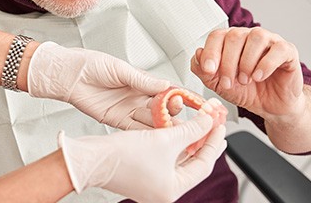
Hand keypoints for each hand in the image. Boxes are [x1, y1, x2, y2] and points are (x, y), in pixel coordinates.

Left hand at [27, 42, 170, 129]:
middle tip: (178, 111)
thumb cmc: (90, 65)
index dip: (182, 95)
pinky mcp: (117, 121)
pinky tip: (156, 137)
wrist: (68, 75)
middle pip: (162, 107)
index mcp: (141, 81)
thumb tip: (165, 85)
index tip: (197, 101)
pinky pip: (135, 129)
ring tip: (172, 128)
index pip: (167, 89)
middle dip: (173, 111)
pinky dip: (146, 134)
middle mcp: (138, 96)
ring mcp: (129, 110)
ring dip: (162, 125)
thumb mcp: (119, 69)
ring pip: (151, 120)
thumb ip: (142, 80)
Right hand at [58, 115, 226, 202]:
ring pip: (179, 157)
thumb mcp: (164, 139)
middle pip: (193, 162)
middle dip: (204, 140)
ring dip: (189, 138)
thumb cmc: (122, 156)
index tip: (220, 124)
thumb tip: (209, 121)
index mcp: (173, 190)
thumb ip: (191, 130)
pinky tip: (178, 128)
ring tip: (200, 122)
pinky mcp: (142, 171)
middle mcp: (164, 189)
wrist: (90, 158)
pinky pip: (165, 156)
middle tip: (214, 123)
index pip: (204, 164)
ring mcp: (152, 181)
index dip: (214, 141)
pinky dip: (173, 141)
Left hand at [191, 27, 303, 120]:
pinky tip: (259, 76)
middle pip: (235, 36)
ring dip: (246, 62)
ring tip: (245, 80)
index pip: (217, 35)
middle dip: (228, 62)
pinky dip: (266, 64)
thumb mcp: (219, 85)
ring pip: (256, 37)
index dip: (211, 51)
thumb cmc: (247, 91)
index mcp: (231, 41)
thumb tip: (197, 54)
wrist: (271, 106)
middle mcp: (250, 37)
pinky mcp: (288, 51)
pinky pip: (278, 49)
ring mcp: (270, 42)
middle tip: (229, 82)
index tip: (208, 69)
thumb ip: (204, 71)